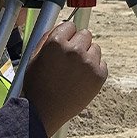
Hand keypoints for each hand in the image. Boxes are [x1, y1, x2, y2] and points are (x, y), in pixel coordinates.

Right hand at [23, 21, 107, 135]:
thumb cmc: (37, 85)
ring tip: (75, 71)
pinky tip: (81, 79)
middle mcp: (74, 50)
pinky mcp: (99, 75)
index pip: (70, 25)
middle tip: (70, 59)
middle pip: (85, 34)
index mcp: (56, 43)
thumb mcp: (34, 57)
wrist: (44, 112)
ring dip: (87, 55)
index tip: (63, 45)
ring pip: (95, 48)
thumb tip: (60, 26)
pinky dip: (94, 69)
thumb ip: (48, 38)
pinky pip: (102, 63)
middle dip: (78, 43)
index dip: (65, 36)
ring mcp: (89, 63)